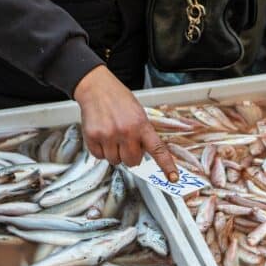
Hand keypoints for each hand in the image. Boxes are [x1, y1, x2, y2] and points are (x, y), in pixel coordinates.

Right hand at [74, 65, 178, 181]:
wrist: (97, 88)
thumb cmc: (119, 100)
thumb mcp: (138, 114)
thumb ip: (143, 134)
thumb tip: (144, 154)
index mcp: (141, 125)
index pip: (158, 150)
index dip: (166, 165)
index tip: (173, 178)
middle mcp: (126, 131)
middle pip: (132, 162)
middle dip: (130, 156)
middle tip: (126, 143)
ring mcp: (109, 135)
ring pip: (115, 161)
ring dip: (114, 153)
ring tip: (112, 136)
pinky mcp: (93, 137)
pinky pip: (99, 156)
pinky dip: (101, 150)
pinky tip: (102, 136)